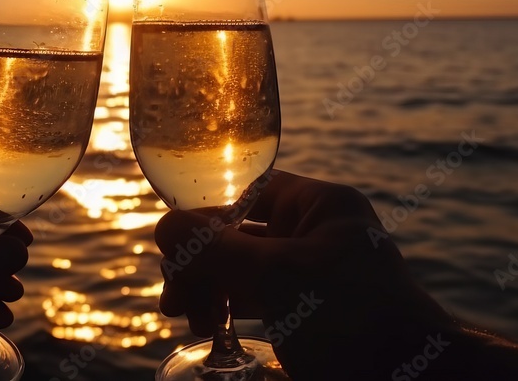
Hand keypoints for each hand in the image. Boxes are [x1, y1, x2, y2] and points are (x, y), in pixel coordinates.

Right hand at [154, 170, 455, 378]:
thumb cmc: (352, 321)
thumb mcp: (276, 278)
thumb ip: (216, 249)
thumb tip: (165, 226)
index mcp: (321, 206)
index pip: (247, 189)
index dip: (204, 213)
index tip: (170, 246)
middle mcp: (318, 233)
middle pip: (240, 233)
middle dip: (202, 263)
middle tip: (173, 297)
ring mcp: (317, 274)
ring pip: (246, 270)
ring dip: (211, 289)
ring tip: (186, 319)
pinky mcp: (314, 313)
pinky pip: (261, 299)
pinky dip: (233, 309)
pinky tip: (210, 327)